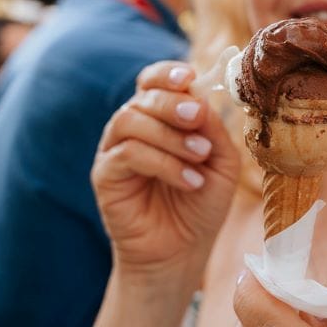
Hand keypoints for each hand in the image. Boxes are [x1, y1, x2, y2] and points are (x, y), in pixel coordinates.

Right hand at [92, 61, 240, 280]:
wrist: (181, 253)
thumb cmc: (200, 206)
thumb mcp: (221, 163)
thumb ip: (213, 129)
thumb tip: (200, 98)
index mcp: (159, 119)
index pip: (153, 82)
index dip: (167, 74)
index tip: (189, 77)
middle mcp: (133, 129)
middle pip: (143, 97)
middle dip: (173, 103)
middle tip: (198, 118)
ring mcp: (115, 151)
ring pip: (131, 120)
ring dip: (170, 136)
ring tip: (199, 157)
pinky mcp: (105, 175)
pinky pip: (127, 154)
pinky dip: (162, 163)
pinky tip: (189, 180)